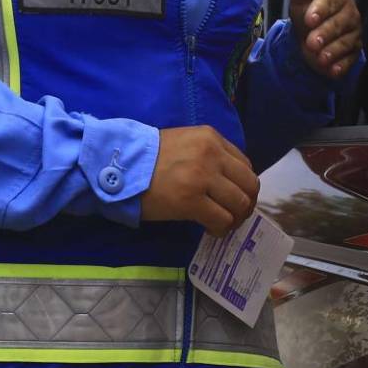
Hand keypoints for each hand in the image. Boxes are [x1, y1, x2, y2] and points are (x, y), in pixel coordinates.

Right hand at [140, 126, 258, 236]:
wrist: (118, 165)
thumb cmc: (146, 157)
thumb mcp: (182, 143)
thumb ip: (207, 155)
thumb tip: (226, 180)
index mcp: (210, 138)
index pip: (245, 164)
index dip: (243, 185)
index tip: (234, 197)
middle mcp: (211, 154)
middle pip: (249, 184)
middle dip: (246, 204)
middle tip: (234, 215)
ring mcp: (203, 177)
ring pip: (239, 203)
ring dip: (235, 218)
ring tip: (222, 223)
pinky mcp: (192, 201)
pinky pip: (221, 220)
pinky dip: (220, 229)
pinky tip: (210, 229)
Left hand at [287, 0, 361, 79]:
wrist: (309, 41)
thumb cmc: (306, 14)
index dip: (321, 9)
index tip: (309, 19)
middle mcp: (350, 11)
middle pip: (341, 22)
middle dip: (326, 33)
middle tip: (311, 43)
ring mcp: (355, 32)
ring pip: (347, 41)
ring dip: (333, 51)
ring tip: (320, 59)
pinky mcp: (356, 51)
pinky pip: (351, 59)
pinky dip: (341, 66)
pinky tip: (332, 71)